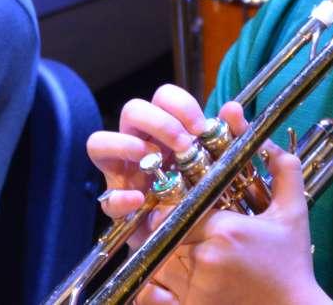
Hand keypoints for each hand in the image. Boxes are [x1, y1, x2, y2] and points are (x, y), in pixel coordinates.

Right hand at [87, 85, 237, 242]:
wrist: (197, 235)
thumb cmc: (206, 188)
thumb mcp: (225, 160)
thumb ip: (232, 134)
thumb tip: (233, 109)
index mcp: (166, 128)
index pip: (163, 97)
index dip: (180, 105)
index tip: (200, 127)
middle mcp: (140, 143)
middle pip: (132, 110)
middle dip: (159, 122)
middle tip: (183, 144)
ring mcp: (123, 173)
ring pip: (99, 142)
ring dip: (125, 145)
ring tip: (151, 160)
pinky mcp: (118, 207)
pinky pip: (107, 198)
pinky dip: (121, 198)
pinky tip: (141, 200)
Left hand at [139, 141, 330, 304]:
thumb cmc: (292, 263)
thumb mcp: (294, 213)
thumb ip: (284, 171)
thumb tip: (268, 142)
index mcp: (226, 230)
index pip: (178, 209)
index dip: (175, 207)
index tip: (183, 207)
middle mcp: (205, 259)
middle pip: (164, 234)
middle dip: (169, 230)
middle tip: (180, 229)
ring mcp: (195, 289)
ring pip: (157, 262)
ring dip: (163, 255)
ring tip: (180, 252)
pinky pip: (152, 296)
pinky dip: (154, 288)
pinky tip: (171, 280)